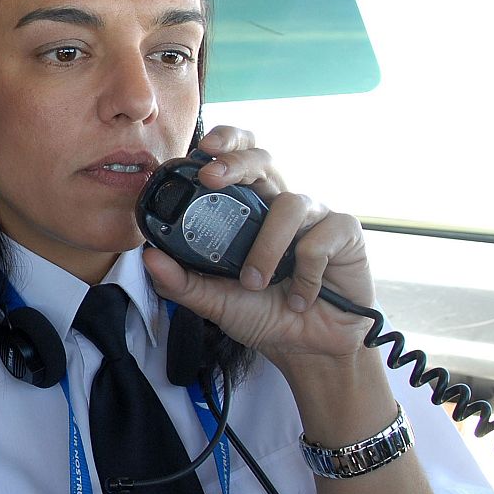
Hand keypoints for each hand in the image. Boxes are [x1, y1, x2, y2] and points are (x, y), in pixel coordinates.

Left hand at [142, 126, 374, 361]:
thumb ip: (181, 281)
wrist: (307, 351)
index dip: (226, 142)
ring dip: (267, 246)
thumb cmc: (264, 315)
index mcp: (250, 210)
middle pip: (264, 159)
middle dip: (236, 162)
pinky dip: (305, 273)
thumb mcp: (214, 301)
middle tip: (211, 178)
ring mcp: (315, 216)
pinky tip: (300, 297)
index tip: (201, 148)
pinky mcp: (345, 234)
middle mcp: (281, 204)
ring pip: (289, 204)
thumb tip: (148, 256)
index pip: (239, 159)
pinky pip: (319, 239)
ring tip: (256, 283)